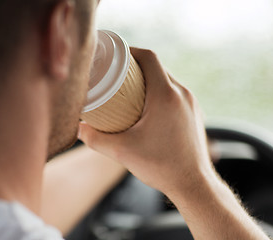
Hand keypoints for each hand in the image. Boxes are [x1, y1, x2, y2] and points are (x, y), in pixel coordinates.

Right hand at [78, 47, 212, 195]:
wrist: (193, 184)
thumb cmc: (161, 166)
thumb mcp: (122, 151)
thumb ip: (95, 139)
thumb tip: (78, 129)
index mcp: (166, 95)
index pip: (149, 57)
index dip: (131, 51)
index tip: (116, 56)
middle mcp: (182, 94)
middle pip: (158, 67)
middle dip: (137, 66)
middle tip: (118, 75)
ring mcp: (191, 104)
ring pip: (168, 80)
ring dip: (150, 80)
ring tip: (131, 90)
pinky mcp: (194, 114)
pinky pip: (176, 93)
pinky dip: (161, 92)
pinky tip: (149, 107)